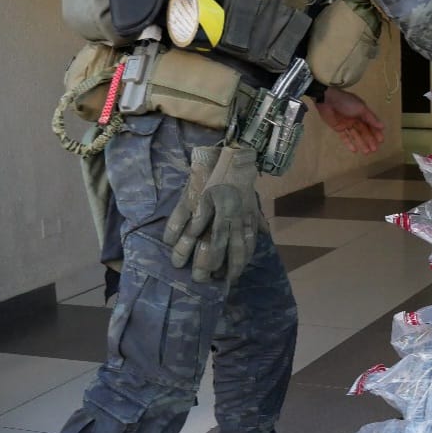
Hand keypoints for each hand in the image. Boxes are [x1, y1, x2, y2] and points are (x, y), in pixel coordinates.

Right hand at [163, 145, 260, 282]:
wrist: (231, 153)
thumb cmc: (240, 181)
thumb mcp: (252, 201)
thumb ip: (256, 220)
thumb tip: (262, 233)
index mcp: (244, 218)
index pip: (242, 248)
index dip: (235, 265)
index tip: (228, 279)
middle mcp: (229, 214)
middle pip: (218, 246)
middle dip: (208, 265)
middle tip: (200, 279)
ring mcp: (210, 204)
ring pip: (197, 233)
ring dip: (187, 252)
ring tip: (178, 265)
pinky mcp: (195, 194)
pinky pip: (182, 215)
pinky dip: (174, 230)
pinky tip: (169, 242)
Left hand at [315, 88, 385, 153]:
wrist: (328, 100)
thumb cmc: (346, 102)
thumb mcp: (361, 108)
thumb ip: (371, 118)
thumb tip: (382, 126)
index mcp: (362, 113)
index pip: (371, 124)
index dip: (376, 132)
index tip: (381, 141)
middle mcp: (355, 119)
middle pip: (364, 131)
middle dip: (370, 140)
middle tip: (374, 150)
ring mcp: (347, 124)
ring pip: (356, 135)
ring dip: (362, 143)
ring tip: (367, 152)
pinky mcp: (338, 128)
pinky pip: (345, 137)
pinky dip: (349, 143)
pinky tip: (355, 151)